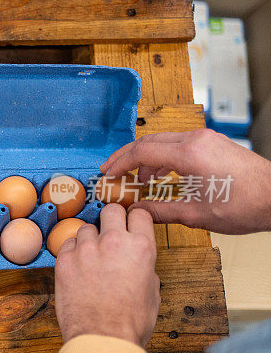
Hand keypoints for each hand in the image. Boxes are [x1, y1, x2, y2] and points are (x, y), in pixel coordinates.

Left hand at [54, 204, 159, 346]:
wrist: (102, 338)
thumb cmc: (129, 321)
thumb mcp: (152, 291)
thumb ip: (144, 266)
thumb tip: (137, 260)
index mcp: (141, 247)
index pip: (139, 214)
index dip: (134, 219)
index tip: (130, 223)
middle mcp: (113, 242)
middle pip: (111, 210)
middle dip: (112, 219)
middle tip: (110, 234)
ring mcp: (86, 249)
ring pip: (86, 227)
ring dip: (90, 239)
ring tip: (92, 259)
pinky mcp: (64, 260)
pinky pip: (68, 244)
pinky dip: (73, 252)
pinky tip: (78, 268)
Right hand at [100, 128, 270, 234]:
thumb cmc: (245, 205)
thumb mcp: (195, 214)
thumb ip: (159, 210)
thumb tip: (136, 212)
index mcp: (188, 154)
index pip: (141, 152)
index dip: (119, 164)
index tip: (107, 175)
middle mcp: (196, 140)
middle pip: (148, 141)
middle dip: (126, 157)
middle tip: (111, 172)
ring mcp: (206, 139)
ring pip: (163, 141)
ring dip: (145, 157)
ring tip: (136, 179)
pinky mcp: (213, 143)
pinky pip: (178, 144)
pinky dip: (162, 156)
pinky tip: (160, 175)